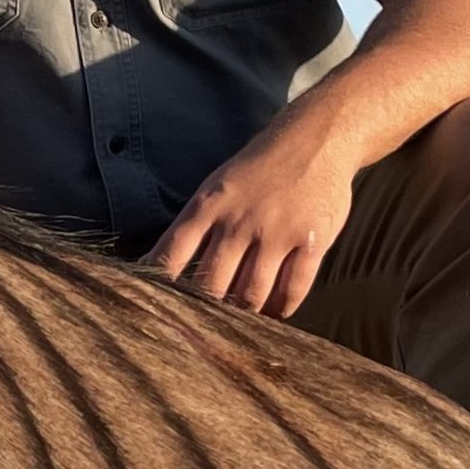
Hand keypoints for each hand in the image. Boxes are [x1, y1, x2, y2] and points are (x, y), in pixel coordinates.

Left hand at [145, 123, 354, 317]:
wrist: (315, 140)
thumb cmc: (258, 169)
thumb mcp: (216, 188)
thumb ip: (195, 227)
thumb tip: (159, 268)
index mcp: (207, 208)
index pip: (171, 256)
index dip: (160, 288)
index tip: (154, 310)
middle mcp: (239, 223)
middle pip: (211, 285)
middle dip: (205, 311)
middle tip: (204, 329)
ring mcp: (277, 233)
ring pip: (252, 294)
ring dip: (245, 314)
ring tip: (242, 322)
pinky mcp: (312, 241)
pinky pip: (293, 288)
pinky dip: (283, 308)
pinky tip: (276, 312)